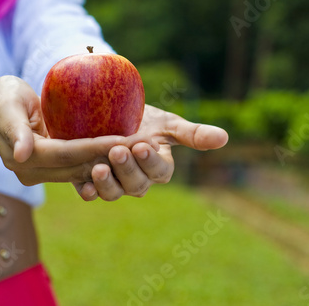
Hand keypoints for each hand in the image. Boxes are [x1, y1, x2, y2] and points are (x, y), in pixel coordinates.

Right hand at [0, 76, 154, 189]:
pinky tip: (125, 151)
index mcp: (23, 159)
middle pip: (79, 166)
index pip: (67, 154)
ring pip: (84, 169)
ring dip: (112, 161)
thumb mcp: (6, 107)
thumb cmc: (2, 99)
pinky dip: (102, 159)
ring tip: (140, 150)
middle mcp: (34, 172)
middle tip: (142, 147)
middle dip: (112, 157)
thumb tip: (22, 156)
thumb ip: (15, 131)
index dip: (96, 148)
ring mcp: (44, 173)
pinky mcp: (54, 168)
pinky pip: (81, 166)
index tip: (124, 140)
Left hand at [73, 104, 227, 200]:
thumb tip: (224, 138)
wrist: (109, 114)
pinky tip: (83, 187)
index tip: (142, 146)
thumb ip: (193, 134)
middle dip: (127, 169)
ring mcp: (114, 183)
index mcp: (157, 167)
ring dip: (107, 184)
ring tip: (98, 168)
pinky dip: (88, 192)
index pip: (159, 171)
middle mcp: (137, 180)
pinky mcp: (91, 182)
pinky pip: (91, 194)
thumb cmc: (143, 119)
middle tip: (118, 150)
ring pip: (114, 193)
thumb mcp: (167, 124)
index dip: (151, 161)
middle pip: (136, 184)